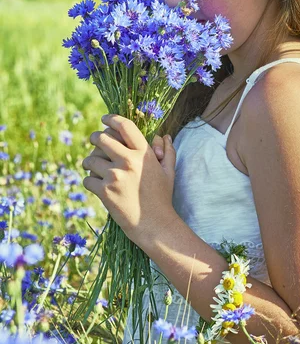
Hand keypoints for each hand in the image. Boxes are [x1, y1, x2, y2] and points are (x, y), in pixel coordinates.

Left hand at [82, 114, 176, 245]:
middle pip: (101, 138)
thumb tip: (165, 136)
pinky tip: (96, 185)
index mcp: (143, 153)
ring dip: (89, 162)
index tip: (105, 119)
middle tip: (94, 141)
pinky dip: (89, 181)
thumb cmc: (162, 198)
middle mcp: (128, 161)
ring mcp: (115, 176)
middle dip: (94, 138)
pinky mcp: (104, 192)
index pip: (124, 126)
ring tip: (93, 167)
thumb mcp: (169, 172)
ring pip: (90, 159)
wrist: (154, 225)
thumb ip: (168, 151)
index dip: (112, 119)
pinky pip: (87, 179)